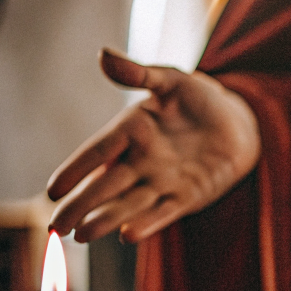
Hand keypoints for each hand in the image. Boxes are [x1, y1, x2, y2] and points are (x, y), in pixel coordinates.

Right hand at [48, 49, 260, 242]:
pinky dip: (148, 224)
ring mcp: (163, 181)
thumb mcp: (171, 80)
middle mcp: (141, 160)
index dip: (76, 169)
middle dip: (80, 205)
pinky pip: (165, 212)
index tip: (52, 189)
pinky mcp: (188, 196)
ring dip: (107, 219)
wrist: (238, 123)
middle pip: (106, 186)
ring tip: (83, 235)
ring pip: (130, 204)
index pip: (98, 151)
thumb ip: (140, 73)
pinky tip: (127, 236)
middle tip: (55, 227)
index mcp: (131, 131)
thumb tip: (103, 55)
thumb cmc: (200, 98)